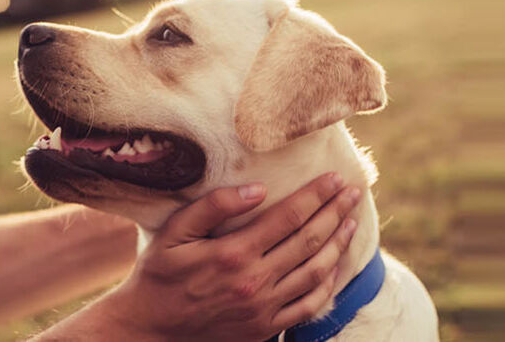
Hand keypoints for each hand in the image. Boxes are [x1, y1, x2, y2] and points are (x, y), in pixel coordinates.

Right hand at [99, 173, 362, 340]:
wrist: (151, 329)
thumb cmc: (160, 275)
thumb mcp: (174, 233)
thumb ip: (213, 206)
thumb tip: (257, 188)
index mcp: (233, 253)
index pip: (289, 217)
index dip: (316, 195)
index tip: (336, 178)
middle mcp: (254, 281)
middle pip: (309, 240)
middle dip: (336, 213)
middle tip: (353, 193)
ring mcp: (263, 308)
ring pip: (316, 272)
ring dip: (338, 244)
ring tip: (351, 222)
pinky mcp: (265, 328)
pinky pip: (309, 306)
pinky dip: (328, 284)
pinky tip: (336, 265)